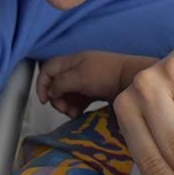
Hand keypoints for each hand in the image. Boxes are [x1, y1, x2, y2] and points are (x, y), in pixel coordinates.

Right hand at [37, 51, 155, 117]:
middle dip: (56, 98)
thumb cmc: (105, 75)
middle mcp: (78, 69)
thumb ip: (60, 83)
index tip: (44, 100)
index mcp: (73, 61)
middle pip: (56, 84)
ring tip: (72, 113)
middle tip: (63, 108)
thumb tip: (50, 92)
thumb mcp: (79, 76)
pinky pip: (79, 100)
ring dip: (65, 105)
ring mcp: (87, 81)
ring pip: (67, 94)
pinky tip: (79, 114)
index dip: (42, 83)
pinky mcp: (95, 91)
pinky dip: (76, 107)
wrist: (132, 81)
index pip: (48, 69)